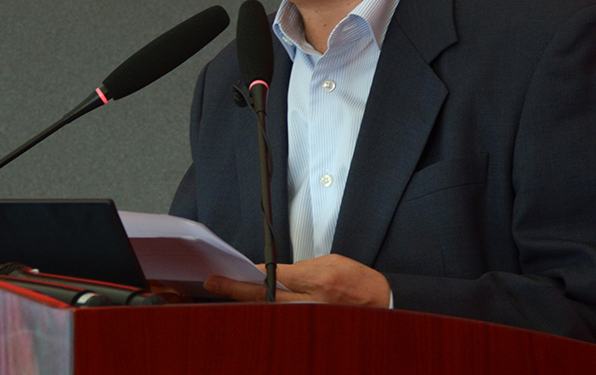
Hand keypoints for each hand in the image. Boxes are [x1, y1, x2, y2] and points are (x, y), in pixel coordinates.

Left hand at [204, 254, 389, 307]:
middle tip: (213, 284)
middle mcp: (312, 304)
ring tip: (227, 293)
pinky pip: (283, 322)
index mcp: (318, 281)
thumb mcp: (329, 263)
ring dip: (248, 303)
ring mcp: (311, 321)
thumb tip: (272, 274)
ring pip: (270, 313)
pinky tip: (253, 306)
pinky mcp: (312, 332)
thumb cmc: (356, 280)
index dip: (245, 276)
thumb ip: (299, 269)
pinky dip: (266, 313)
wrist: (382, 305)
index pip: (272, 278)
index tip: (223, 273)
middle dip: (236, 291)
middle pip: (264, 299)